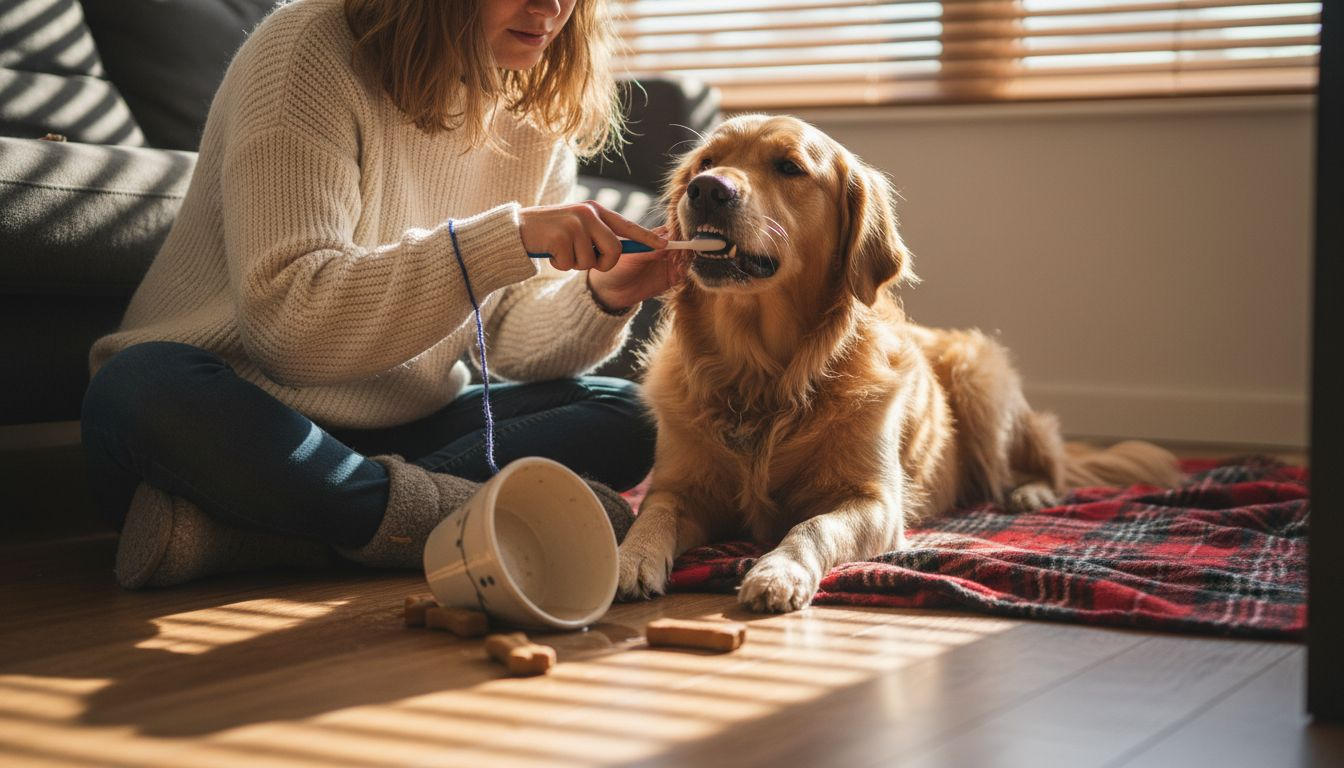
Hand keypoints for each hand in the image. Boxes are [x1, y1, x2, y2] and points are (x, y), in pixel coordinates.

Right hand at [519, 201, 664, 271]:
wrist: (517, 229)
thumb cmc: (551, 232)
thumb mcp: (578, 226)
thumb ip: (599, 233)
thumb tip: (624, 248)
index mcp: (596, 211)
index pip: (627, 226)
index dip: (647, 238)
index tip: (665, 245)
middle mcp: (588, 214)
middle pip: (614, 250)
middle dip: (603, 263)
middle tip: (586, 260)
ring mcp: (573, 224)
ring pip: (590, 261)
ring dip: (576, 264)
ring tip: (562, 250)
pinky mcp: (559, 237)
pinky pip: (570, 264)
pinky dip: (560, 265)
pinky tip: (551, 252)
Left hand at [587, 225, 690, 311]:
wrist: (611, 290)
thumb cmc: (616, 267)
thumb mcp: (632, 256)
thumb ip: (649, 250)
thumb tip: (667, 243)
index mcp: (652, 238)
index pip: (670, 231)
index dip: (676, 233)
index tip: (675, 239)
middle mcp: (662, 249)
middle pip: (681, 243)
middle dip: (683, 246)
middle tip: (677, 252)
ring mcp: (667, 263)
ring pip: (684, 257)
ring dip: (684, 259)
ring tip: (677, 264)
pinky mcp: (670, 278)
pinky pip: (682, 273)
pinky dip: (683, 272)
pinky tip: (678, 273)